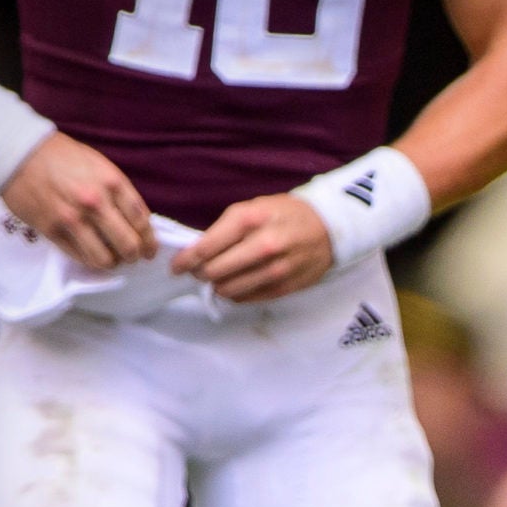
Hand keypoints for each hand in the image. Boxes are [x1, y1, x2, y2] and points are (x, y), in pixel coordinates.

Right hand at [0, 133, 155, 271]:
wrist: (18, 151)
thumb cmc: (61, 156)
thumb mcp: (99, 165)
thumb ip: (118, 192)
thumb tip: (136, 221)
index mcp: (112, 183)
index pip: (143, 222)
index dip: (149, 241)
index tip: (148, 249)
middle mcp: (95, 202)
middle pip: (129, 245)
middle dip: (134, 255)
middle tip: (130, 256)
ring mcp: (72, 218)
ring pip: (105, 258)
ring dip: (111, 262)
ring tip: (109, 257)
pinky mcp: (52, 230)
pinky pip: (79, 256)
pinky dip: (89, 259)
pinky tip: (89, 253)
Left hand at [172, 194, 335, 302]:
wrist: (328, 228)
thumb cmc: (284, 215)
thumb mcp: (253, 208)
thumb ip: (227, 229)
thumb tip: (198, 255)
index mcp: (250, 219)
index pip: (206, 248)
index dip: (186, 260)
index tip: (177, 266)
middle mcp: (264, 245)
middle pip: (215, 271)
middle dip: (201, 273)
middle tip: (199, 272)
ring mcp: (277, 269)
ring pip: (230, 289)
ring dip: (218, 287)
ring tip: (218, 280)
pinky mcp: (286, 287)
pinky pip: (249, 298)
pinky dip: (237, 294)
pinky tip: (237, 285)